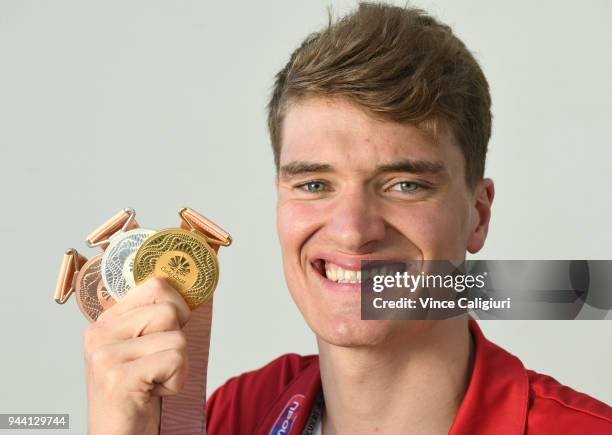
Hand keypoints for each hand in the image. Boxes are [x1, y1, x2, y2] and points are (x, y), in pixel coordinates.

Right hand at [83, 278, 190, 434]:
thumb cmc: (140, 394)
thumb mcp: (146, 349)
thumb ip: (158, 318)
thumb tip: (196, 289)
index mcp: (106, 321)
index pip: (157, 285)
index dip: (178, 308)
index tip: (167, 337)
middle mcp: (99, 333)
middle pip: (170, 311)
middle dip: (177, 342)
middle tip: (156, 368)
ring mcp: (105, 355)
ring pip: (177, 337)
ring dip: (177, 366)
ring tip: (153, 382)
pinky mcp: (117, 378)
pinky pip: (175, 360)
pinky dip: (175, 382)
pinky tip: (152, 394)